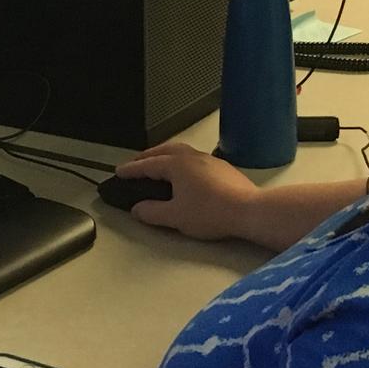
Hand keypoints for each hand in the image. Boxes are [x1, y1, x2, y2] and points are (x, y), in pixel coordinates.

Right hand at [115, 142, 259, 240]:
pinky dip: (181, 160)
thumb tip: (138, 209)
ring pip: (181, 151)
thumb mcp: (175, 217)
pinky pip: (195, 158)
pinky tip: (185, 172)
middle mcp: (192, 157)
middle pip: (164, 150)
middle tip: (136, 163)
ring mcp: (209, 160)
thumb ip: (152, 212)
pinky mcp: (222, 168)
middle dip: (147, 156)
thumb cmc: (211, 212)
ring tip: (158, 164)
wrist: (248, 210)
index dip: (131, 169)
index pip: (147, 165)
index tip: (120, 172)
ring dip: (165, 155)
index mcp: (176, 165)